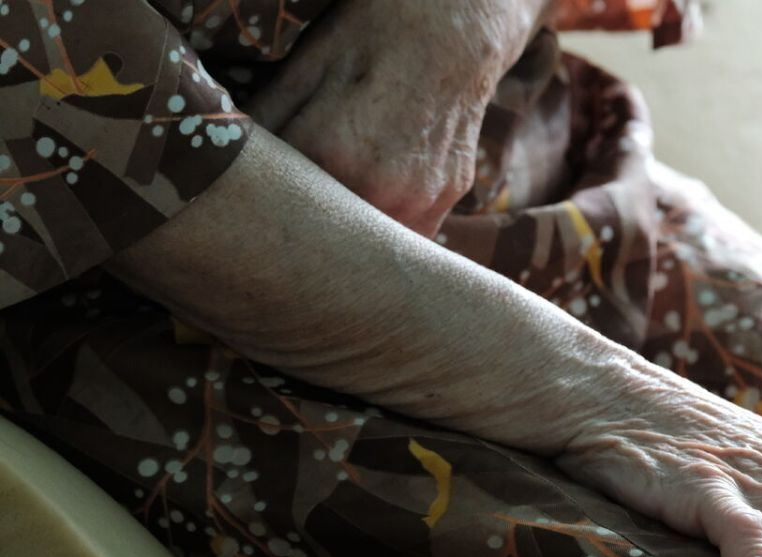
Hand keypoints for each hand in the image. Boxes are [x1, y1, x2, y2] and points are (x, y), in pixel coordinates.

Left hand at [245, 0, 547, 235]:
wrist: (460, 25)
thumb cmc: (375, 32)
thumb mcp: (308, 65)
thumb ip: (266, 121)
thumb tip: (221, 161)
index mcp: (335, 153)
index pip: (278, 206)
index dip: (259, 205)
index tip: (248, 205)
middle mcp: (383, 189)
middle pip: (324, 237)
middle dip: (301, 229)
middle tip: (283, 216)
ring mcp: (422, 199)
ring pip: (367, 245)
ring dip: (345, 236)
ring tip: (329, 208)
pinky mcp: (448, 198)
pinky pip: (405, 232)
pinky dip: (382, 222)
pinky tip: (370, 193)